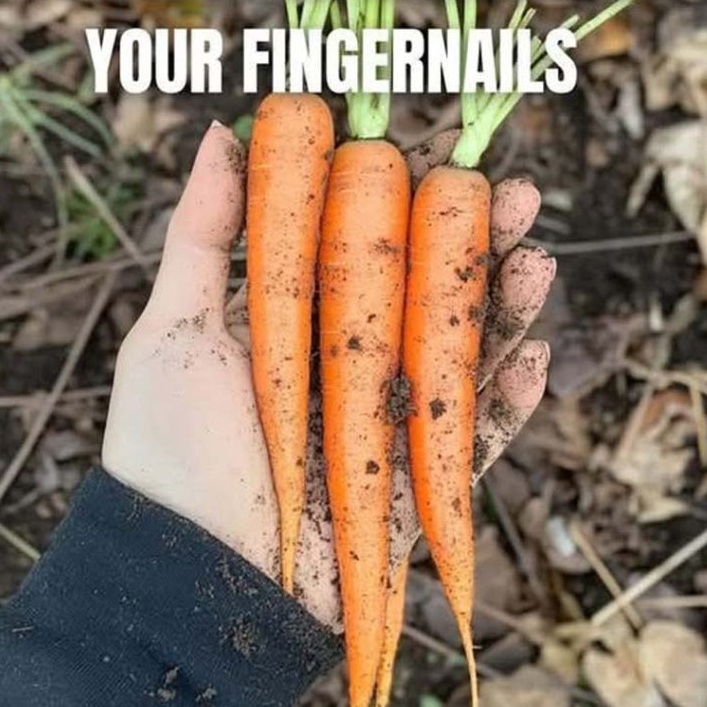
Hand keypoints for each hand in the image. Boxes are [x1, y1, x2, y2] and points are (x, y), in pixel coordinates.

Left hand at [103, 122, 554, 627]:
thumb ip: (203, 234)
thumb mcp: (174, 328)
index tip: (441, 156)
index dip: (407, 204)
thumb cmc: (167, 447)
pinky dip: (508, 403)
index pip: (364, 250)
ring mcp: (385, 426)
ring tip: (539, 260)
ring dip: (506, 311)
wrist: (185, 573)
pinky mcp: (414, 485)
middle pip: (425, 296)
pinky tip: (536, 356)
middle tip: (519, 195)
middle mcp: (347, 369)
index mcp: (296, 326)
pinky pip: (474, 439)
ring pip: (462, 357)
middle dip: (474, 247)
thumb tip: (221, 132)